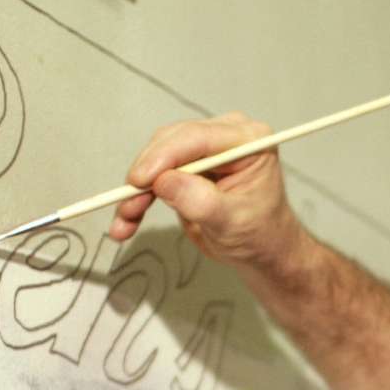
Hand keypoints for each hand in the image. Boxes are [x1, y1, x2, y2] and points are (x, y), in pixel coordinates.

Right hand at [109, 113, 303, 267]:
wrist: (263, 252)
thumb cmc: (260, 235)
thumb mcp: (232, 222)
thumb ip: (200, 201)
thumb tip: (164, 181)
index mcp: (248, 142)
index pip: (198, 137)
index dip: (164, 156)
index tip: (140, 180)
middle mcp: (226, 137)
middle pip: (172, 142)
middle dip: (146, 174)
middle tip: (127, 204)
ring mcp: (206, 150)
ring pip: (157, 158)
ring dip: (137, 190)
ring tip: (125, 220)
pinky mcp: (189, 166)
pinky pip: (154, 175)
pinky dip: (139, 197)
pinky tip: (127, 221)